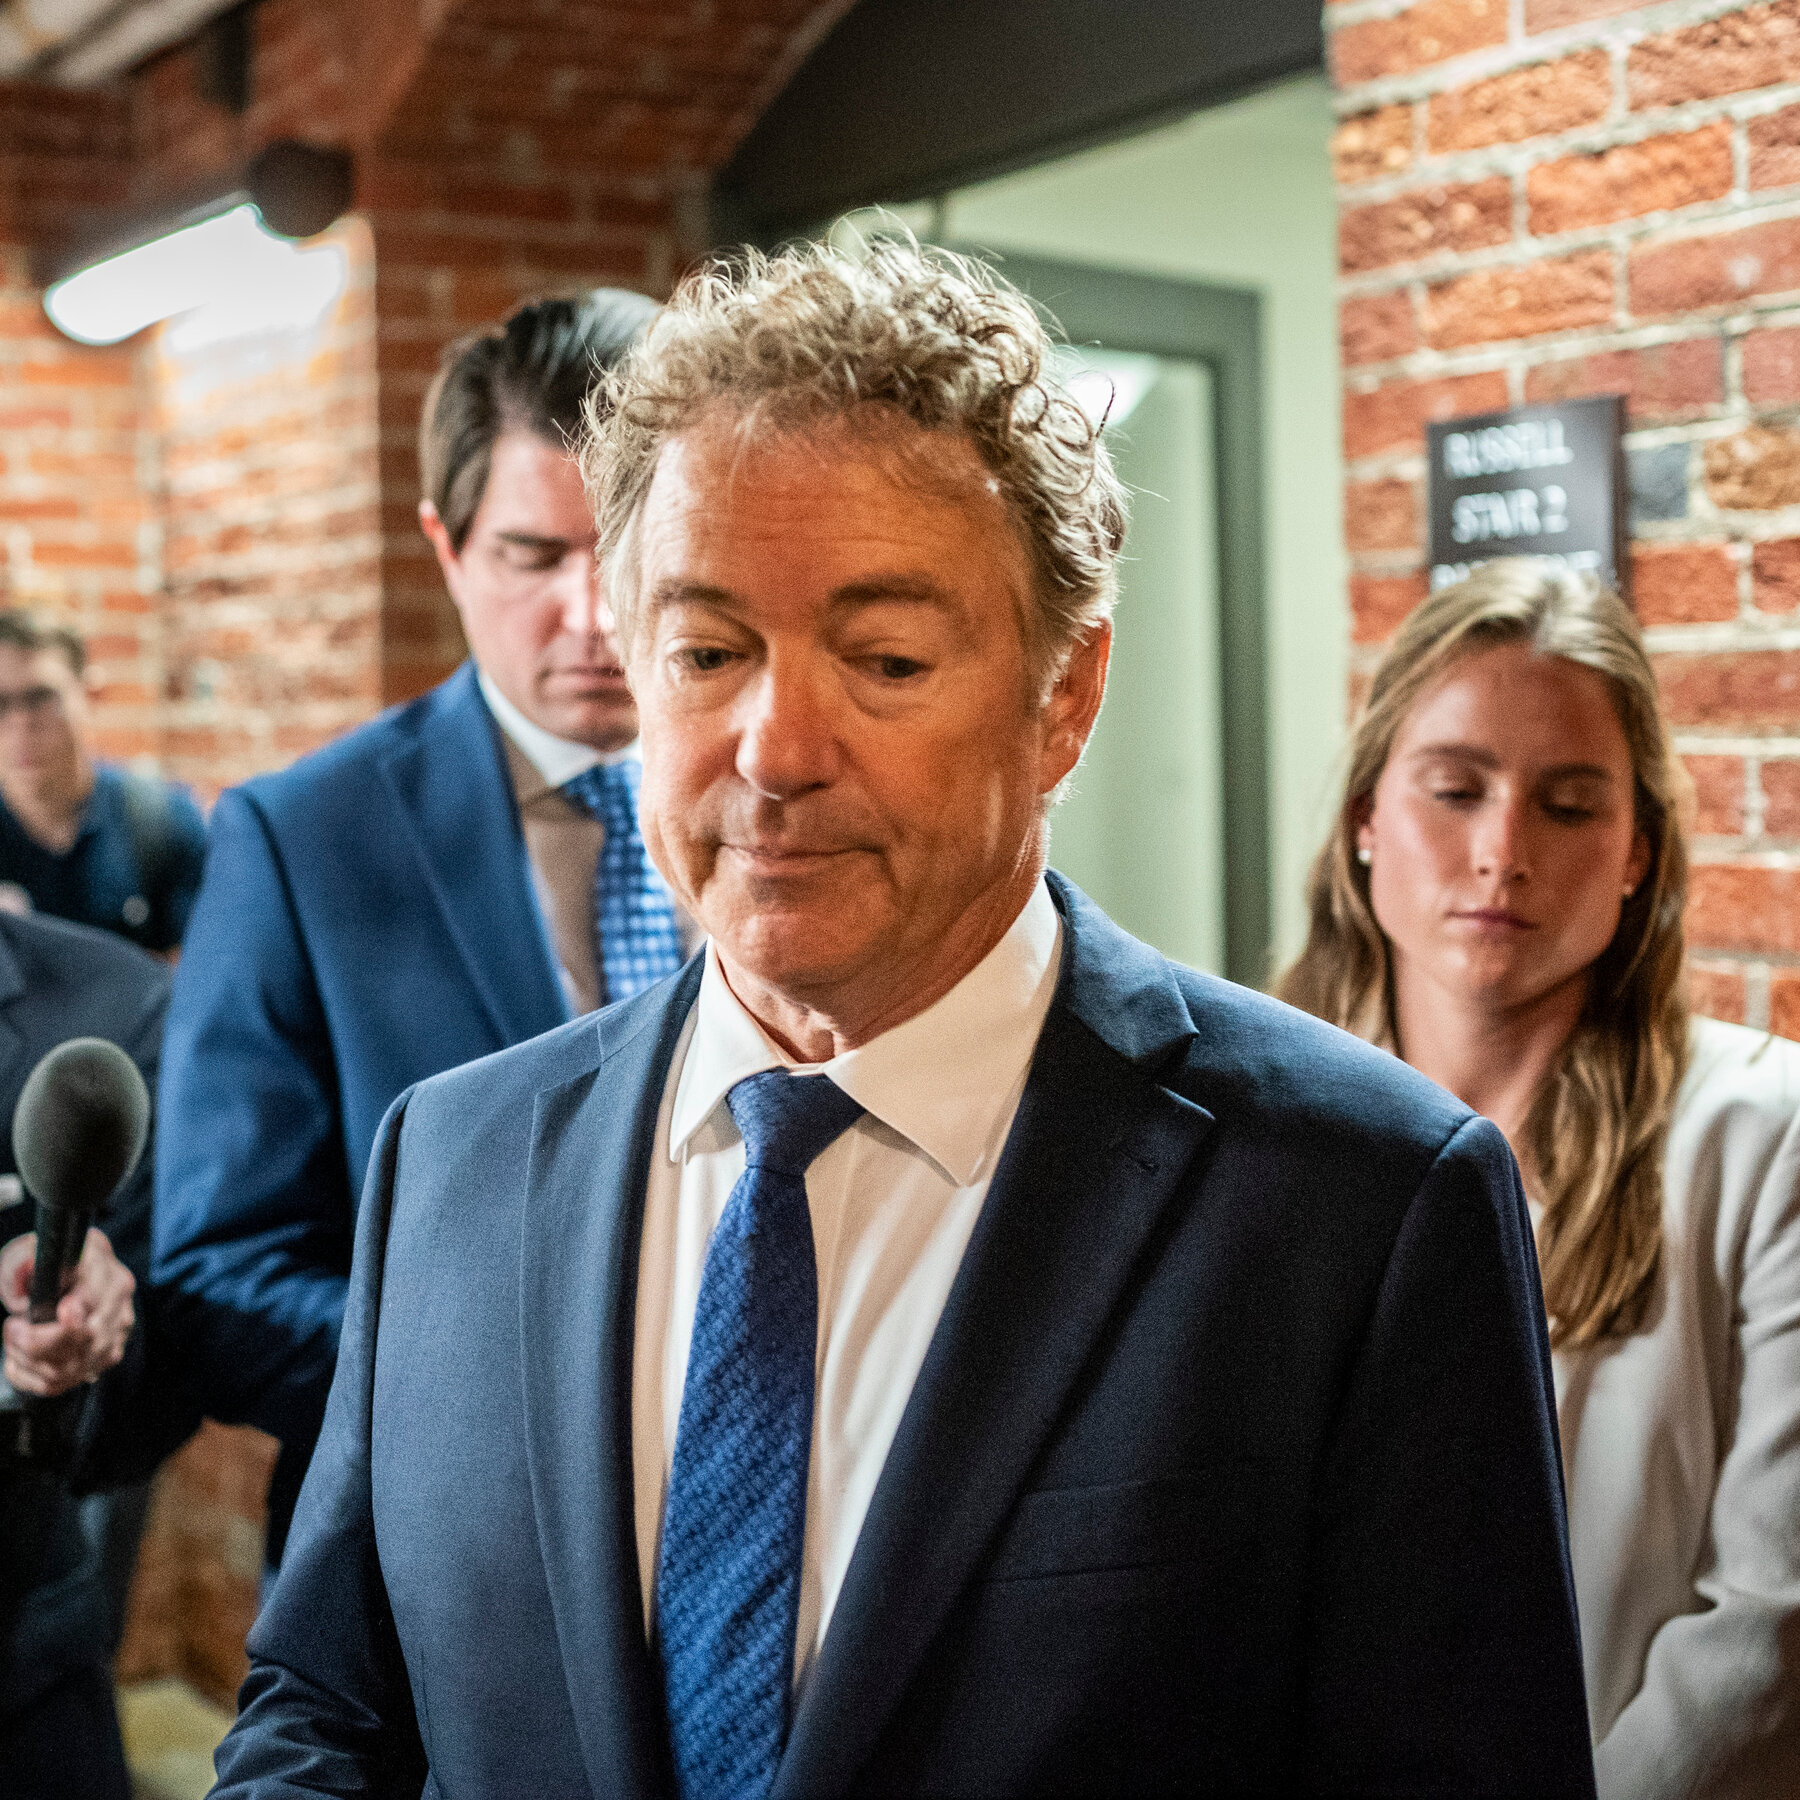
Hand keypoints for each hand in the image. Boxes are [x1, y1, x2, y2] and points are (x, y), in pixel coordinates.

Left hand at [0, 1228, 134, 1397]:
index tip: (31, 1319)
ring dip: (28, 1361)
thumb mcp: (28, 1251)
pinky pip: (61, 1384)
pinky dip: (30, 1377)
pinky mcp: (103, 1359)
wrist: (71, 1273)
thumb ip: (19, 1266)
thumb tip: (20, 1300)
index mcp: (106, 1273)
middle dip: (35, 1343)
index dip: (67, 1322)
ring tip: (14, 1340)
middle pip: (85, 1342)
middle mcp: (118, 1306)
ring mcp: (115, 1337)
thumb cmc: (49, 1263)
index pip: (95, 1305)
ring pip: (69, 1369)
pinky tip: (21, 1358)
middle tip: (12, 1327)